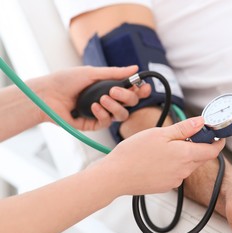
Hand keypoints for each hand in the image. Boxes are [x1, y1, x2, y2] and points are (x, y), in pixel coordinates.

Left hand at [30, 65, 150, 130]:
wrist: (46, 95)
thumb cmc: (66, 80)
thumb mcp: (92, 73)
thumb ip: (115, 73)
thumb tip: (136, 67)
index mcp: (110, 87)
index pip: (132, 91)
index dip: (140, 90)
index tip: (143, 87)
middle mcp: (108, 101)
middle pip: (130, 103)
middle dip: (127, 96)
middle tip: (114, 90)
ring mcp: (102, 113)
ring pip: (122, 115)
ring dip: (115, 106)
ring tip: (102, 98)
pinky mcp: (93, 124)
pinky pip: (106, 122)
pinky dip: (102, 113)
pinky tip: (93, 107)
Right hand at [95, 116, 224, 195]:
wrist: (116, 176)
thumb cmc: (134, 153)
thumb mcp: (160, 133)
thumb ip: (184, 129)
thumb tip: (202, 122)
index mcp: (185, 155)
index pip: (212, 151)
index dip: (217, 142)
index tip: (218, 136)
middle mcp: (184, 170)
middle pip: (200, 157)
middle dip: (197, 146)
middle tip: (183, 135)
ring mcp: (175, 180)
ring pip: (188, 165)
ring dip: (183, 155)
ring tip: (162, 148)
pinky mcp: (166, 186)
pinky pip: (176, 173)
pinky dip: (173, 165)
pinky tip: (157, 160)